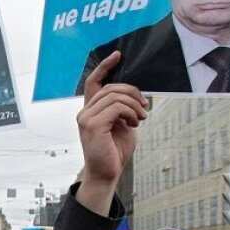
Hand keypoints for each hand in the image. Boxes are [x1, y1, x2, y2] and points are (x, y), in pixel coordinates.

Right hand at [78, 51, 144, 185]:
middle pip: (111, 87)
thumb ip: (123, 109)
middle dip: (133, 92)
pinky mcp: (92, 125)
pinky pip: (116, 107)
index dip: (104, 66)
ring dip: (134, 105)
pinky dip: (130, 112)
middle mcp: (84, 112)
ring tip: (140, 118)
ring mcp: (86, 118)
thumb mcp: (122, 125)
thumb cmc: (114, 152)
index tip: (118, 55)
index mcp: (90, 110)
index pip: (93, 82)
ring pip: (115, 96)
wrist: (107, 174)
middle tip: (145, 106)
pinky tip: (134, 123)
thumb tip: (134, 94)